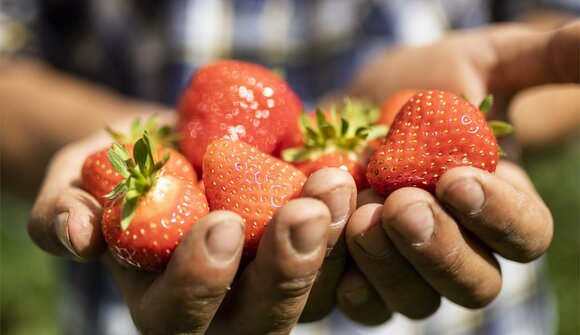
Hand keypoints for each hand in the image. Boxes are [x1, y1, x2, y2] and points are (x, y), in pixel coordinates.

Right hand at [27, 112, 347, 332]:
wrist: (169, 149)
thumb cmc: (117, 172)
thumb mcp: (75, 182)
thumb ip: (63, 210)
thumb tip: (76, 233)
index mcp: (161, 302)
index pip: (179, 316)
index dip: (200, 280)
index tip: (221, 223)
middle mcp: (221, 310)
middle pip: (259, 321)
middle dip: (285, 269)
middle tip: (305, 211)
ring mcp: (269, 284)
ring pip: (310, 294)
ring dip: (331, 243)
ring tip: (336, 184)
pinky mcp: (304, 254)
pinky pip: (338, 257)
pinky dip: (348, 223)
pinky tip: (351, 179)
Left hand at [331, 21, 578, 324]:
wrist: (346, 107)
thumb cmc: (418, 85)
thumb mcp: (480, 62)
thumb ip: (544, 58)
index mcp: (500, 207)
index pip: (525, 235)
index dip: (497, 215)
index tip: (457, 178)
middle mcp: (461, 249)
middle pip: (474, 284)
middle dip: (440, 247)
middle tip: (403, 204)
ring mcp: (408, 270)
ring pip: (417, 301)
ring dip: (390, 264)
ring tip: (361, 213)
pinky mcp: (358, 277)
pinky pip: (361, 305)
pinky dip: (345, 282)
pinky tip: (331, 243)